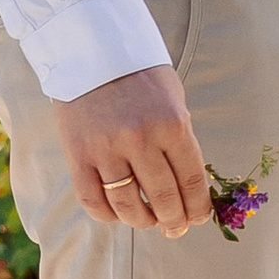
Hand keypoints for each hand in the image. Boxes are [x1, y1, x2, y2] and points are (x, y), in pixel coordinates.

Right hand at [54, 65, 212, 233]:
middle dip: (174, 220)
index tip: (200, 218)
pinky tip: (118, 214)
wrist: (91, 51)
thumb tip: (189, 186)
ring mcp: (107, 150)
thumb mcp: (173, 101)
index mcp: (173, 124)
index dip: (199, 207)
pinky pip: (93, 200)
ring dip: (143, 221)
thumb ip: (180, 140)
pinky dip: (107, 215)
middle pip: (164, 198)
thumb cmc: (140, 76)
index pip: (193, 180)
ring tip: (149, 222)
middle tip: (176, 228)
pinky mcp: (78, 156)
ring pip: (128, 206)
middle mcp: (141, 140)